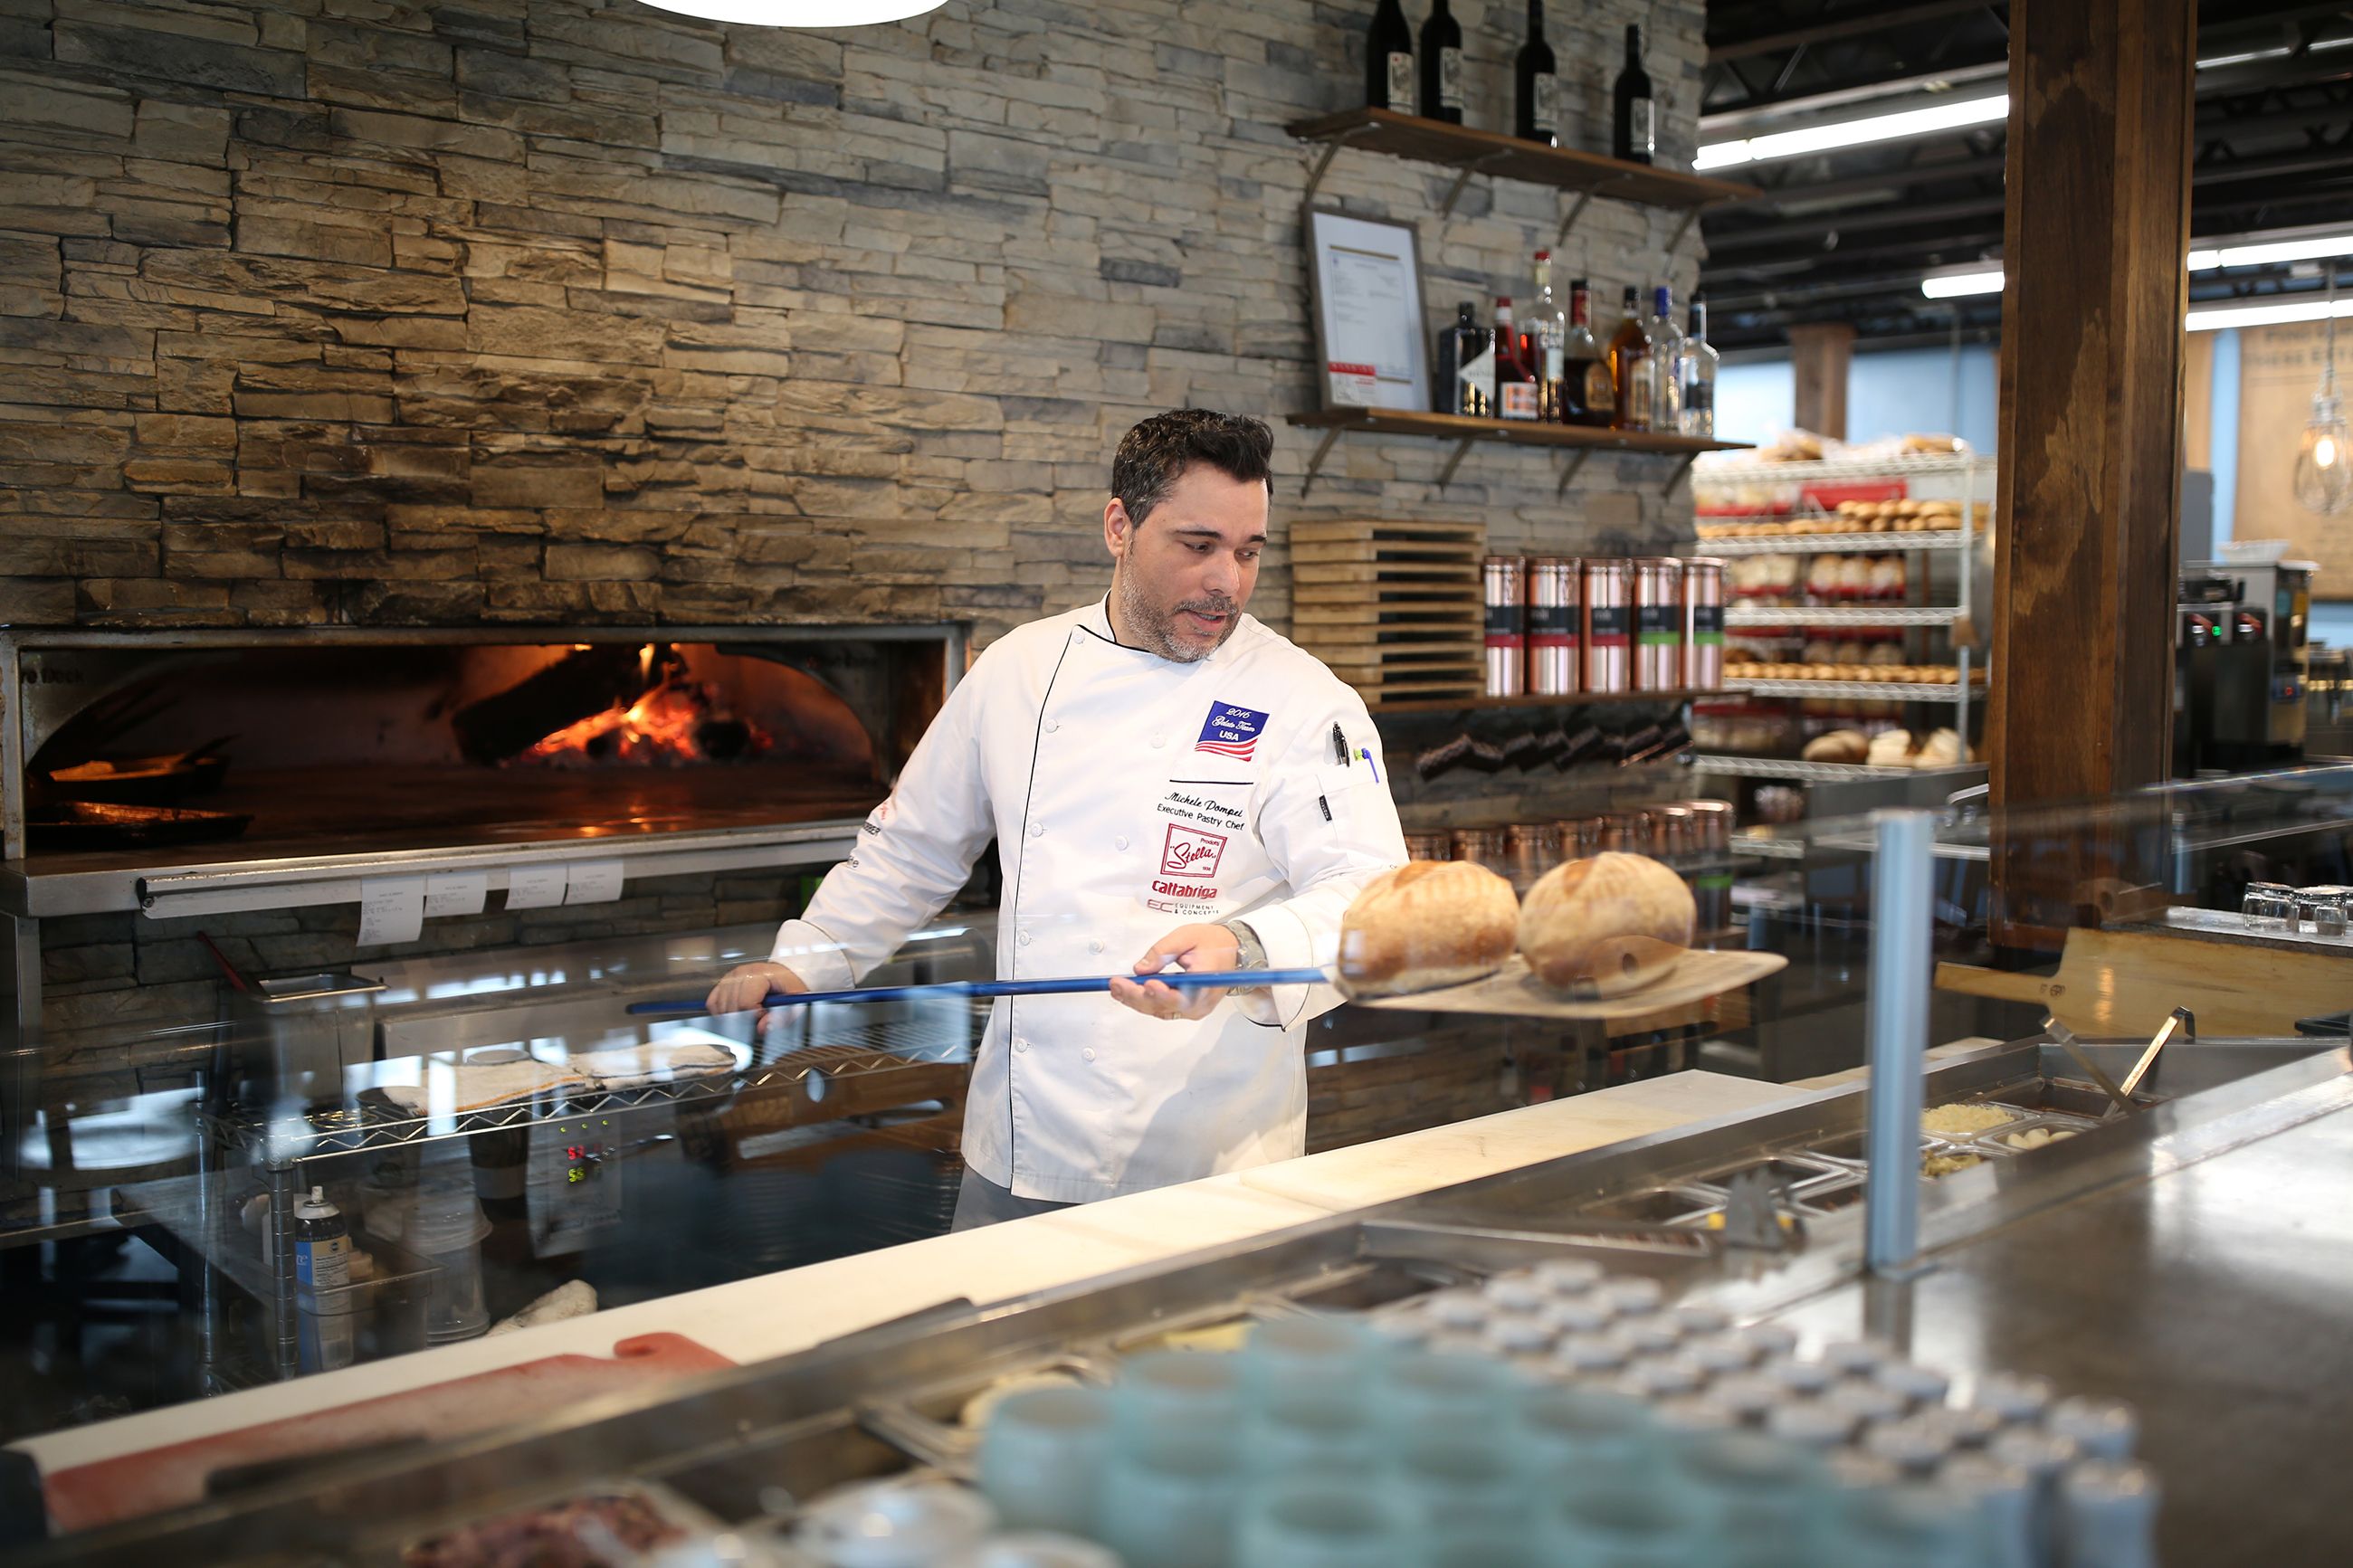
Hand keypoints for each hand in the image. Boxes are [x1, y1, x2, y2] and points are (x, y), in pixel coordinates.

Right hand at [706, 961, 806, 1026]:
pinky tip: (732, 1015)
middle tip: (756, 1018)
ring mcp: (730, 977)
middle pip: (732, 1007)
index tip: (764, 1013)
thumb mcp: (795, 1003)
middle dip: (743, 1019)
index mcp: (759, 974)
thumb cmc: (789, 987)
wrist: (784, 975)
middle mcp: (741, 973)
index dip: (755, 1015)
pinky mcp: (723, 982)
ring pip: (721, 1007)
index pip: (745, 1003)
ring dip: (732, 1018)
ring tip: (747, 1015)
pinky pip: (713, 1002)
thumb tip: (761, 1028)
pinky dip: (720, 1013)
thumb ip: (782, 1018)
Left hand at [1109, 923, 1239, 1021]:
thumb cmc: (1212, 944)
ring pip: (1160, 1010)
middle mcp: (1201, 1001)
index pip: (1184, 995)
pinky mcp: (1186, 1009)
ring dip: (1135, 1000)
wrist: (1231, 953)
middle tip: (1117, 984)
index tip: (1147, 983)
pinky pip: (1161, 1009)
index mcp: (1207, 980)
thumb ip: (1163, 950)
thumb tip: (1141, 968)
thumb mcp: (1187, 936)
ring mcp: (1194, 1009)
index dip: (1163, 993)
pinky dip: (1143, 1002)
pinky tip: (1126, 993)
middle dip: (1137, 996)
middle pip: (1166, 1006)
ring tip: (1116, 987)